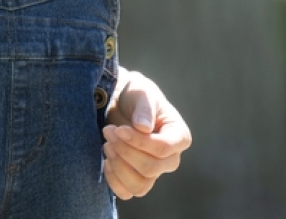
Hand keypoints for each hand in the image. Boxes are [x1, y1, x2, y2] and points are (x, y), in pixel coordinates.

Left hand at [101, 69, 190, 198]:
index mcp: (179, 135)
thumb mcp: (141, 92)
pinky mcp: (137, 180)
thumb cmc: (135, 96)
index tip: (118, 129)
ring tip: (107, 145)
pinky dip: (114, 180)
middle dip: (125, 151)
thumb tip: (144, 128)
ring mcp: (155, 172)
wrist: (120, 103)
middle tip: (108, 132)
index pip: (163, 148)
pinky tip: (106, 160)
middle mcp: (171, 158)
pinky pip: (127, 192)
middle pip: (151, 168)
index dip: (139, 142)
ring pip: (140, 185)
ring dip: (119, 167)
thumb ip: (144, 107)